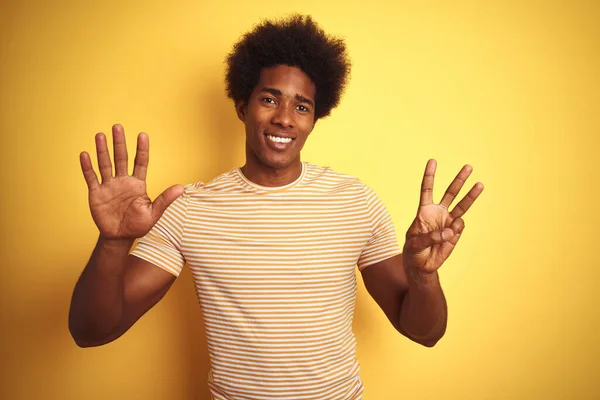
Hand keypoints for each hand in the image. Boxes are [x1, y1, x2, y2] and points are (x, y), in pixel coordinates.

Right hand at [80, 124, 183, 239]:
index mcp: (138, 184)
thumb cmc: (138, 225)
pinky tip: (85, 154)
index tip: (142, 135)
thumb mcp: (154, 213)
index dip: (142, 149)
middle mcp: (123, 181)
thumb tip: (182, 188)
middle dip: (119, 143)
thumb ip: (165, 199)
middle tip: (117, 126)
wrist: (119, 237)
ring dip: (102, 150)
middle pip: (121, 158)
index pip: (141, 162)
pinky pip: (91, 177)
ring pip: (105, 164)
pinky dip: (87, 166)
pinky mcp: (96, 193)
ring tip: (100, 135)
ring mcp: (109, 186)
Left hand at [403, 159, 483, 277]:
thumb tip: (451, 230)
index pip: (427, 189)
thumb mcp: (414, 243)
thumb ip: (430, 237)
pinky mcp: (455, 233)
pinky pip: (459, 227)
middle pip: (450, 193)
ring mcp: (448, 222)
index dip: (430, 176)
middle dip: (459, 180)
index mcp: (424, 211)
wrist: (421, 265)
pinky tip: (448, 236)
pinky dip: (455, 230)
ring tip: (480, 184)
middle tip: (469, 166)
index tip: (432, 161)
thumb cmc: (413, 251)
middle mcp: (438, 213)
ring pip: (462, 206)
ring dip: (471, 195)